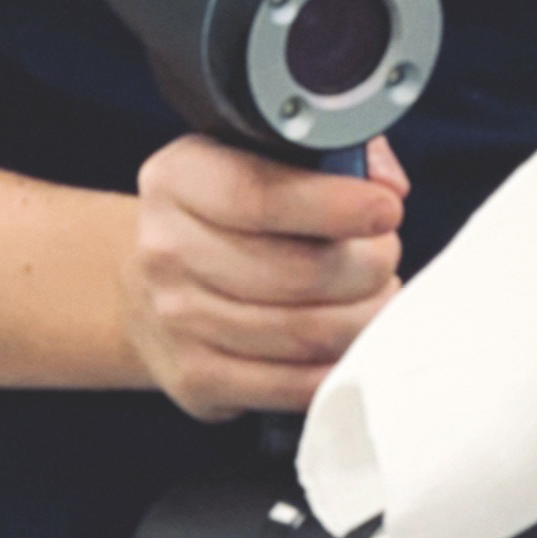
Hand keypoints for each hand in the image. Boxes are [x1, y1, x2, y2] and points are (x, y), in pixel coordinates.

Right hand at [121, 132, 408, 423]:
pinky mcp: (197, 378)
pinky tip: (350, 343)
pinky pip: (293, 384)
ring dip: (364, 318)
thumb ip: (328, 153)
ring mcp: (177, 320)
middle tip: (385, 257)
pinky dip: (338, 366)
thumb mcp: (259, 158)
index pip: (259, 195)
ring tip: (375, 297)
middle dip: (368, 266)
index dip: (335, 206)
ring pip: (305, 333)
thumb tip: (386, 185)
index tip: (386, 210)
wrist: (150, 285)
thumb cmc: (229, 217)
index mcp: (179, 179)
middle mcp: (167, 249)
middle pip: (298, 272)